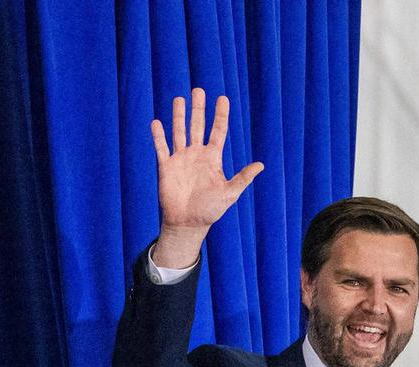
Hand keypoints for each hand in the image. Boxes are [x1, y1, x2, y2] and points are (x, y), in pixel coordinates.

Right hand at [150, 88, 262, 267]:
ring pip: (179, 132)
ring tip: (179, 98)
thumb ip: (243, 178)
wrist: (188, 223)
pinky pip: (161, 148)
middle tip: (198, 90)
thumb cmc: (210, 210)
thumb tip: (261, 165)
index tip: (222, 98)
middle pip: (197, 126)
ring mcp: (181, 159)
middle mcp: (196, 155)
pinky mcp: (166, 167)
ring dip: (179, 116)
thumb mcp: (230, 194)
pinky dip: (158, 136)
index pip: (218, 131)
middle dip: (198, 109)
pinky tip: (157, 122)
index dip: (220, 115)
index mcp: (212, 158)